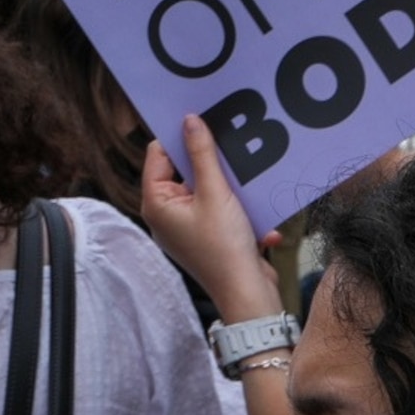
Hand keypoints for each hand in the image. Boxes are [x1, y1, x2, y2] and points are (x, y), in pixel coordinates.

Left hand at [139, 114, 281, 322]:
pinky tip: (258, 220)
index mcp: (157, 203)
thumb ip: (202, 154)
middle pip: (183, 170)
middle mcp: (167, 214)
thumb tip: (189, 121)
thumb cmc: (225, 247)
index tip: (200, 118)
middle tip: (229, 140)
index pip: (158, 155)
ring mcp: (188, 226)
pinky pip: (221, 209)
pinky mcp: (209, 235)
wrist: (249, 296)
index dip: (177, 136)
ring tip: (248, 177)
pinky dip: (239, 210)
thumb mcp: (215, 193)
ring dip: (229, 185)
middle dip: (208, 160)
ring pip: (207, 188)